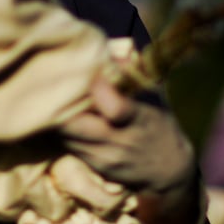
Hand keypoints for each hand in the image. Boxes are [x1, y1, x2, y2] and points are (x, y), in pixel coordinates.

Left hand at [61, 74, 199, 223]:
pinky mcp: (93, 166)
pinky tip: (63, 118)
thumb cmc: (159, 126)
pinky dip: (62, 130)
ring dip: (58, 118)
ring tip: (55, 98)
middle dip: (61, 103)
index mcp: (139, 120)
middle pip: (76, 124)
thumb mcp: (154, 100)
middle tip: (56, 84)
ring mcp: (104, 158)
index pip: (115, 108)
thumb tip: (111, 53)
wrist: (168, 171)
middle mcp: (119, 142)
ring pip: (66, 136)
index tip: (88, 72)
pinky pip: (68, 145)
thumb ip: (132, 78)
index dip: (97, 89)